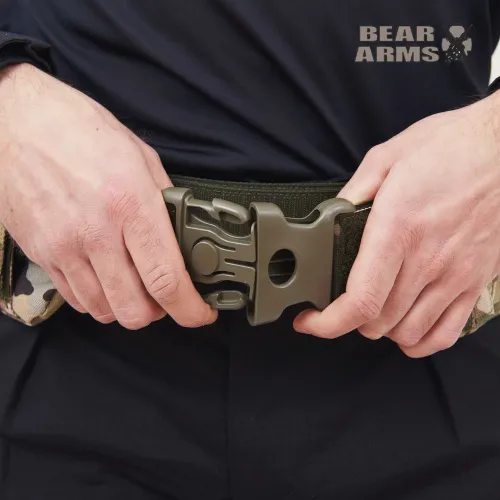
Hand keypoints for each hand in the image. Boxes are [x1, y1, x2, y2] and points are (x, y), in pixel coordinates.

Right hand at [0, 64, 215, 328]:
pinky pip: (75, 298)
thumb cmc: (77, 129)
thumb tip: (180, 236)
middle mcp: (96, 233)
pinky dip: (97, 299)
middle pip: (134, 310)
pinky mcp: (41, 254)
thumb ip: (163, 201)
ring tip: (135, 285)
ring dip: (126, 307)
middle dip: (159, 313)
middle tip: (167, 297)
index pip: (166, 278)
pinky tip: (105, 278)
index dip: (190, 308)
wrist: (14, 120)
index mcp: (130, 204)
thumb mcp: (139, 156)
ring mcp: (63, 247)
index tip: (201, 314)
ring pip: (104, 310)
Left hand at [294, 92, 499, 356]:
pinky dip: (420, 341)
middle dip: (348, 321)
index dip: (328, 322)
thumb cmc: (452, 146)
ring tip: (370, 313)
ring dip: (381, 330)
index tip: (310, 320)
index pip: (361, 299)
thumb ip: (354, 190)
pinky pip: (447, 333)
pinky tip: (407, 328)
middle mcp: (427, 260)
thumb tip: (332, 215)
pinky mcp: (475, 281)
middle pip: (378, 322)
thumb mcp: (389, 155)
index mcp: (398, 228)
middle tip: (337, 306)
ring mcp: (455, 275)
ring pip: (408, 333)